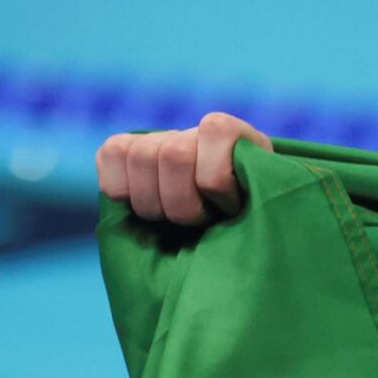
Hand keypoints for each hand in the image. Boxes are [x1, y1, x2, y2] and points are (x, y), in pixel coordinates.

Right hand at [95, 113, 272, 225]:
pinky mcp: (124, 152)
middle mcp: (197, 133)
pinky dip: (121, 186)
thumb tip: (250, 202)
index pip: (214, 129)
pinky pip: (110, 155)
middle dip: (184, 202)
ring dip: (155, 201)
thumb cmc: (248, 239)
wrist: (225, 248)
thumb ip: (264, 202)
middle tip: (200, 221)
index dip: (216, 181)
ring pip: (139, 155)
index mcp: (239, 139)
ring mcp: (159, 140)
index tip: (231, 207)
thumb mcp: (266, 222)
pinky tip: (143, 202)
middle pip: (172, 153)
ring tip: (173, 217)